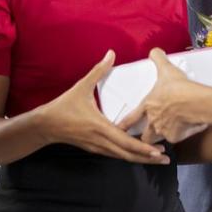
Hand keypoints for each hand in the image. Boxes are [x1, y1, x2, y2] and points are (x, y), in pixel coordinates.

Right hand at [38, 50, 169, 164]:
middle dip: (147, 157)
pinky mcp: (95, 149)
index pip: (125, 142)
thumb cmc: (64, 106)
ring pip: (122, 157)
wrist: (46, 125)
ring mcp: (98, 147)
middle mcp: (101, 141)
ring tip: (157, 158)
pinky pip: (115, 154)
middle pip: (127, 154)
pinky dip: (128, 155)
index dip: (142, 148)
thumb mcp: (81, 86)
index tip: (157, 150)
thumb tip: (111, 53)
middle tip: (165, 158)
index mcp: (100, 126)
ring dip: (139, 158)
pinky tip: (138, 154)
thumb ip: (98, 70)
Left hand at [119, 49, 207, 143]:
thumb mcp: (167, 69)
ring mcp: (165, 130)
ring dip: (160, 138)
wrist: (196, 102)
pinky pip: (176, 139)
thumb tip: (154, 52)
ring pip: (158, 140)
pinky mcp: (177, 136)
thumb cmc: (180, 88)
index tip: (119, 129)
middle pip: (144, 136)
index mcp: (148, 106)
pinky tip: (185, 129)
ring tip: (166, 134)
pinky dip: (179, 135)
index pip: (130, 119)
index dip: (123, 125)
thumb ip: (158, 59)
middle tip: (147, 135)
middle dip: (145, 136)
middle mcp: (154, 121)